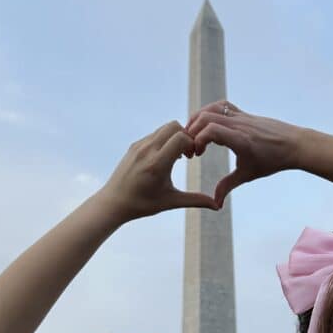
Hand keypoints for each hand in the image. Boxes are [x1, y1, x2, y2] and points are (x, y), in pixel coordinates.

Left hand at [97, 121, 218, 221]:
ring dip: (174, 137)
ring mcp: (139, 146)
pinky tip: (165, 157)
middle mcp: (147, 150)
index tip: (193, 158)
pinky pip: (154, 134)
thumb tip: (218, 206)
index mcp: (157, 163)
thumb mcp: (171, 202)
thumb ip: (195, 200)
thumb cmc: (143, 204)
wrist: (114, 202)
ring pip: (163, 128)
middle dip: (185, 136)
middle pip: (173, 126)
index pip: (181, 138)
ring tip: (177, 156)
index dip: (192, 144)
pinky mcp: (134, 145)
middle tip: (188, 154)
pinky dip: (164, 140)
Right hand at [186, 102, 303, 205]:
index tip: (196, 154)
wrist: (294, 145)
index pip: (211, 130)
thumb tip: (215, 204)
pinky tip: (207, 124)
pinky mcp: (244, 113)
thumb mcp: (248, 175)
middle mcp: (240, 125)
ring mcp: (242, 116)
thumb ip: (227, 186)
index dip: (197, 140)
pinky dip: (209, 111)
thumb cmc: (273, 161)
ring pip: (212, 108)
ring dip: (198, 118)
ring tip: (193, 134)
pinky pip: (222, 106)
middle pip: (206, 117)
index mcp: (240, 140)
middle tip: (190, 146)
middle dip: (191, 130)